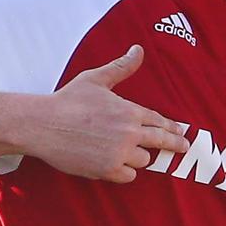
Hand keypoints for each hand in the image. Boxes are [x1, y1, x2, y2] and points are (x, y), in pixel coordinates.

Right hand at [23, 45, 190, 182]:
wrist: (42, 125)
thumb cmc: (68, 100)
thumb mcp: (96, 78)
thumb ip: (121, 67)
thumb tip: (138, 49)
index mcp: (130, 111)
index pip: (160, 121)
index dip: (171, 127)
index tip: (179, 132)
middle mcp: (129, 133)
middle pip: (162, 141)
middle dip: (175, 144)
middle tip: (183, 147)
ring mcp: (120, 153)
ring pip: (144, 160)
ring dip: (139, 156)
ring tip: (127, 151)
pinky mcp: (108, 170)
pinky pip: (129, 175)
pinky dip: (125, 171)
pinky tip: (118, 164)